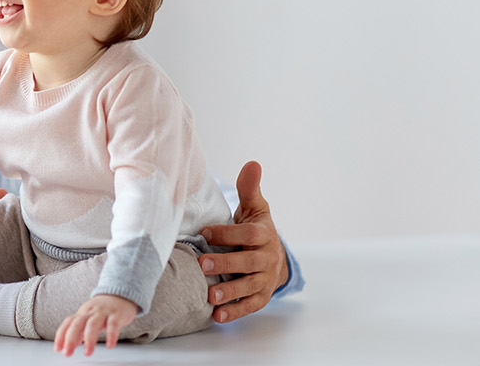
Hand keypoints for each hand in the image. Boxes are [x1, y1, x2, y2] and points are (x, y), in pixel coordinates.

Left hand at [54, 294, 137, 356]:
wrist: (120, 295)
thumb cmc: (102, 310)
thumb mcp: (88, 318)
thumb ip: (79, 332)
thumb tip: (71, 345)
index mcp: (82, 313)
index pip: (68, 323)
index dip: (61, 335)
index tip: (57, 348)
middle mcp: (91, 312)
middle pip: (77, 323)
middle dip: (71, 339)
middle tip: (67, 353)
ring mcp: (103, 312)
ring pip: (93, 324)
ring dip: (89, 339)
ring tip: (88, 353)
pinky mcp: (117, 315)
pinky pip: (113, 325)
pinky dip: (111, 335)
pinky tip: (109, 345)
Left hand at [198, 160, 290, 322]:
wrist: (275, 255)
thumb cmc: (257, 229)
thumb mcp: (255, 208)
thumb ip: (249, 189)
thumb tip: (252, 163)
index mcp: (264, 234)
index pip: (249, 234)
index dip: (228, 234)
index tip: (205, 232)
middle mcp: (267, 258)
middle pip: (249, 262)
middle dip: (227, 263)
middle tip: (203, 264)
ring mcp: (265, 279)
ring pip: (250, 287)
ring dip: (231, 292)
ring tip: (210, 296)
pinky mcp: (261, 296)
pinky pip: (250, 306)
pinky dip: (235, 312)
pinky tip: (218, 316)